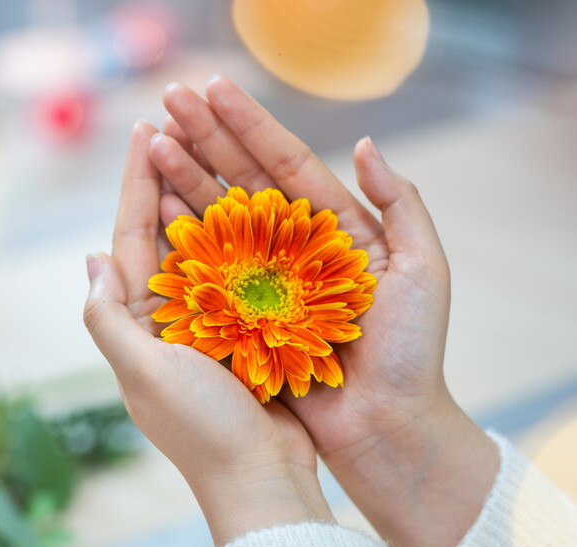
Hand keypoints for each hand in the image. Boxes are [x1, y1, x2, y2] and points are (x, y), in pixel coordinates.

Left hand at [83, 121, 333, 546]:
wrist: (263, 480)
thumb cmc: (202, 429)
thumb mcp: (144, 372)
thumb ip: (110, 318)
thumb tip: (90, 259)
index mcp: (137, 324)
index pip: (129, 239)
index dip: (136, 182)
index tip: (144, 129)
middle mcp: (168, 321)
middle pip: (164, 236)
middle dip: (167, 180)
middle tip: (180, 124)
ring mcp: (208, 329)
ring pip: (204, 251)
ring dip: (205, 200)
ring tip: (212, 149)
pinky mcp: (246, 338)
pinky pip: (242, 277)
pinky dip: (244, 241)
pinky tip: (255, 206)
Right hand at [149, 77, 498, 546]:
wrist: (385, 427)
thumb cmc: (411, 353)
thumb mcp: (422, 270)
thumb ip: (401, 202)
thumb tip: (363, 143)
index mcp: (336, 229)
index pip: (285, 163)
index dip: (248, 124)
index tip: (211, 88)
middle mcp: (295, 249)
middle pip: (244, 181)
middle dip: (206, 139)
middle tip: (167, 100)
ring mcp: (265, 283)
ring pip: (220, 219)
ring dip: (186, 178)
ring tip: (153, 141)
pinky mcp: (243, 318)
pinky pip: (208, 271)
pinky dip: (184, 237)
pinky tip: (157, 205)